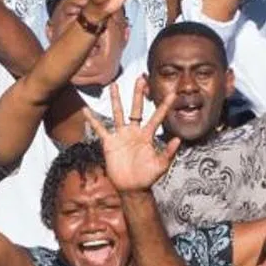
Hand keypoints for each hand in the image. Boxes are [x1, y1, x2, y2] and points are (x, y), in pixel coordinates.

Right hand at [80, 76, 181, 191]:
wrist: (132, 188)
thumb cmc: (148, 177)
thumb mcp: (161, 165)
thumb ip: (169, 152)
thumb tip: (179, 139)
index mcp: (147, 135)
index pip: (157, 117)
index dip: (164, 106)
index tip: (173, 94)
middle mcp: (134, 132)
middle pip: (136, 108)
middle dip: (138, 94)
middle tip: (141, 78)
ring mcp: (121, 136)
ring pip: (118, 113)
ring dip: (116, 100)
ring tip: (114, 85)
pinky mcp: (110, 143)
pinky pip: (100, 129)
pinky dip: (92, 120)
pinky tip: (86, 110)